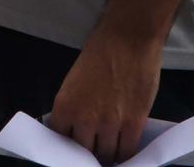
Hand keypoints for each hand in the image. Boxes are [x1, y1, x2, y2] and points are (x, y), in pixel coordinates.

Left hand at [47, 28, 162, 161]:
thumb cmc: (99, 52)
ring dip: (107, 153)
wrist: (128, 38)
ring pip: (106, 154)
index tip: (75, 144)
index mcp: (65, 106)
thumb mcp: (74, 81)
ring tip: (109, 150)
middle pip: (83, 151)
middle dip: (88, 150)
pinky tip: (124, 151)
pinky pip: (127, 151)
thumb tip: (76, 126)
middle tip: (93, 147)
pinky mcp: (133, 125)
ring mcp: (110, 125)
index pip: (60, 139)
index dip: (69, 143)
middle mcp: (84, 120)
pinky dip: (124, 154)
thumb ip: (74, 106)